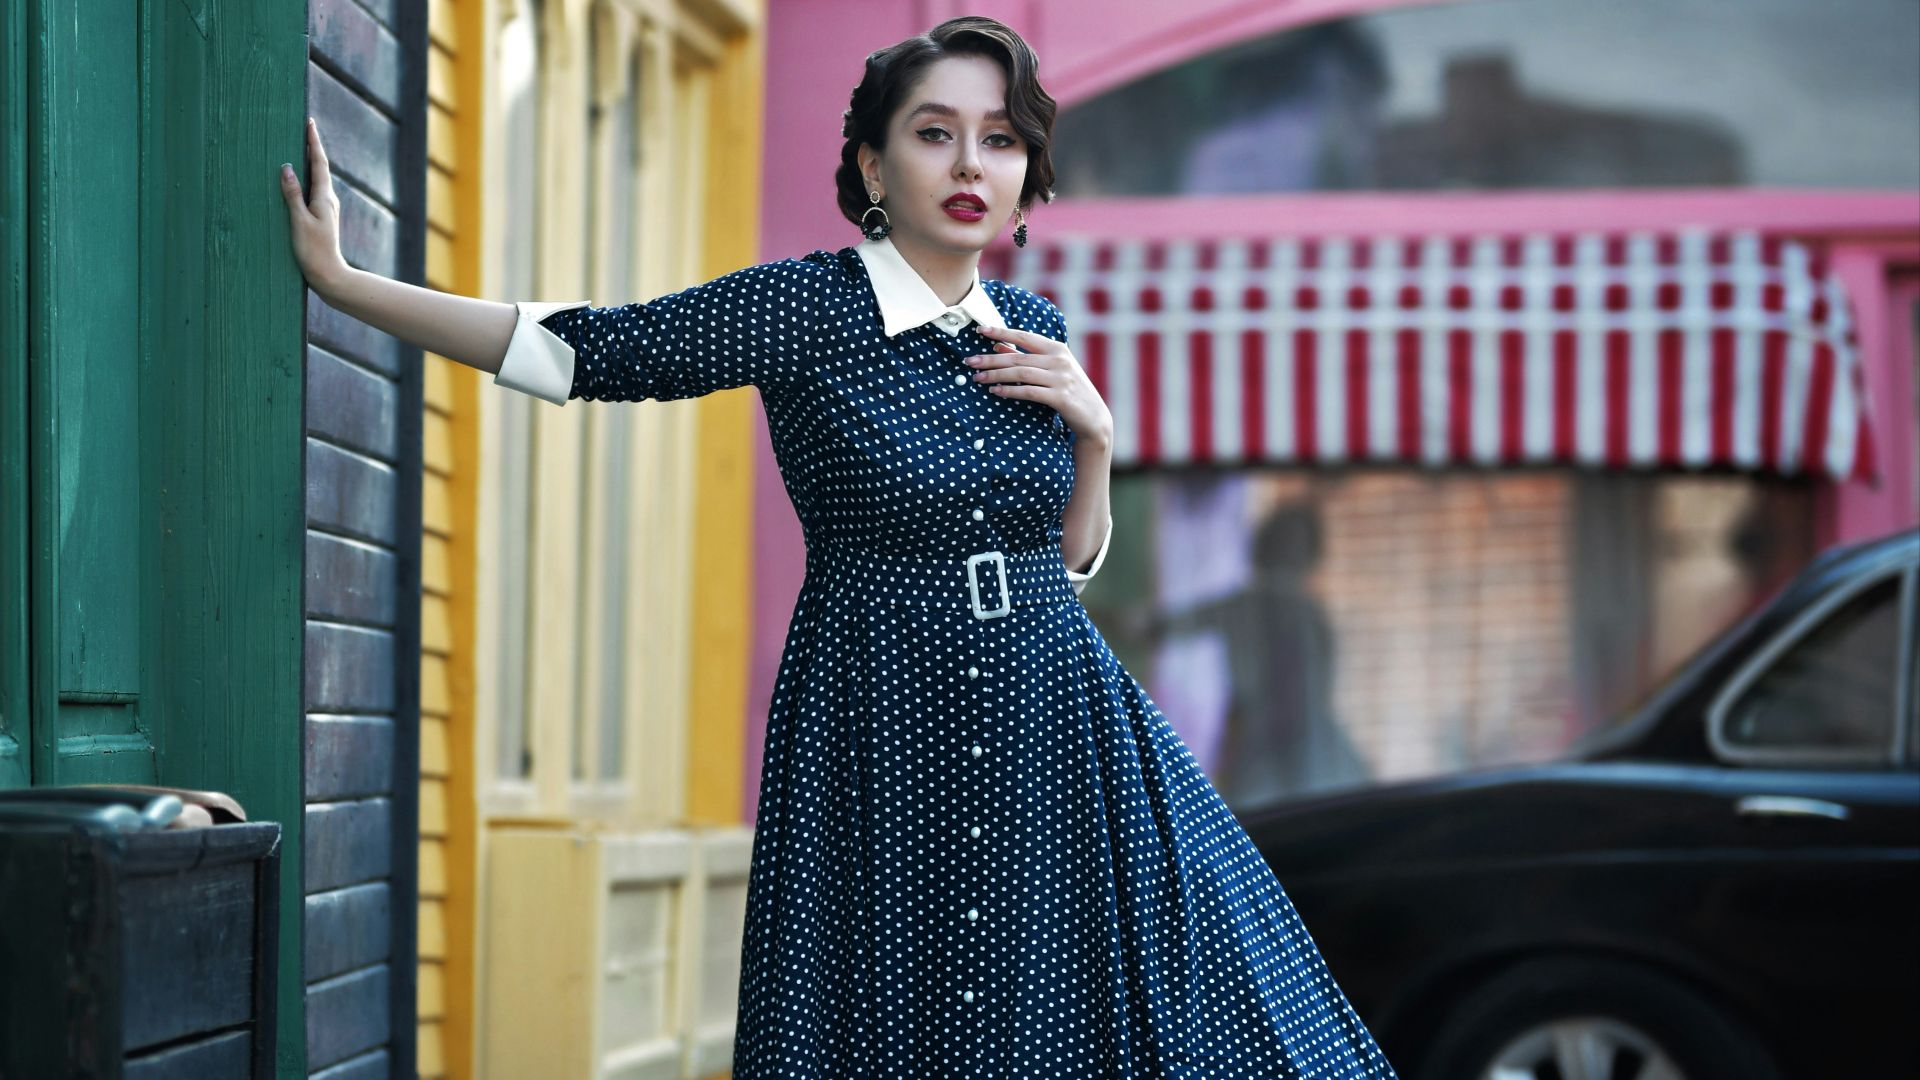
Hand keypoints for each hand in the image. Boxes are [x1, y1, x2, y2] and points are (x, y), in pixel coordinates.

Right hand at [279, 117, 349, 294]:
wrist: (328, 274)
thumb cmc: (312, 250)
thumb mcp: (299, 221)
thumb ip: (293, 194)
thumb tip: (287, 168)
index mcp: (324, 197)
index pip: (318, 162)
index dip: (313, 142)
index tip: (309, 122)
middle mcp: (328, 199)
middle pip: (319, 167)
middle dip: (311, 146)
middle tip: (304, 127)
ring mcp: (326, 208)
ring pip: (317, 178)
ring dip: (309, 161)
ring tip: (300, 145)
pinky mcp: (321, 216)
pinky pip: (313, 190)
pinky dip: (307, 177)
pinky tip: (299, 178)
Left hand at [966, 324, 1113, 448]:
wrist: (1094, 417)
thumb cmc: (1069, 390)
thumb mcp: (1050, 369)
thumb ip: (1026, 357)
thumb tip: (998, 346)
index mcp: (1057, 349)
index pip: (1024, 336)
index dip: (1002, 332)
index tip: (981, 330)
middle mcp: (1059, 360)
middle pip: (1018, 357)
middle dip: (991, 359)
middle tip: (969, 361)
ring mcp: (1061, 378)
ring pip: (1021, 373)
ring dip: (996, 375)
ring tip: (977, 378)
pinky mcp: (1061, 397)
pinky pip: (1029, 392)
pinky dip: (1010, 391)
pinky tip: (995, 391)